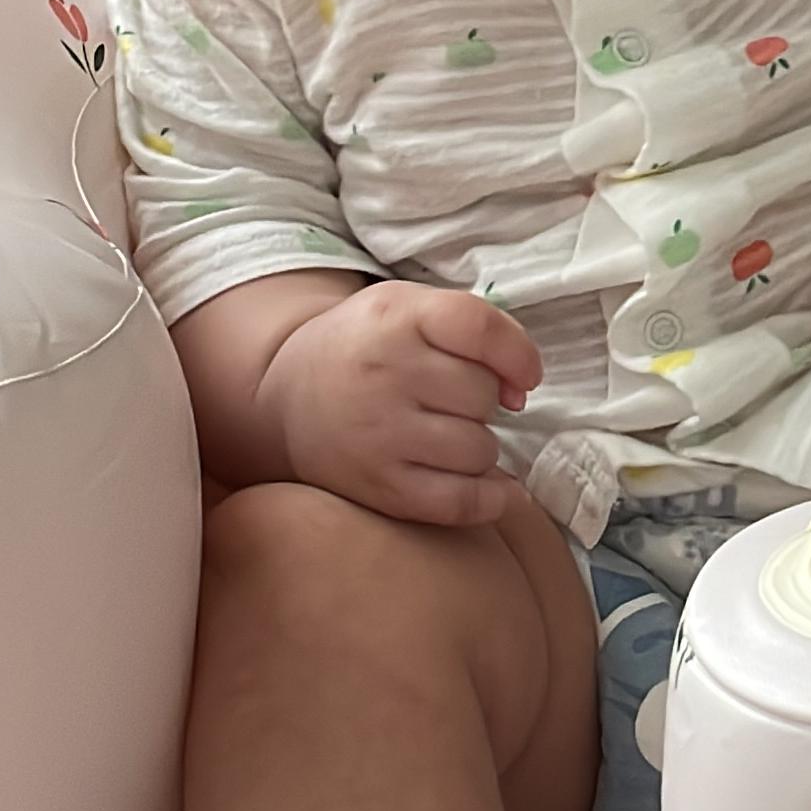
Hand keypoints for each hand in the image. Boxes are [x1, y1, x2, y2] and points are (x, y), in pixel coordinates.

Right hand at [261, 283, 541, 528]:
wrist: (286, 397)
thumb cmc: (367, 349)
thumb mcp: (407, 309)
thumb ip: (474, 329)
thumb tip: (520, 392)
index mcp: (395, 318)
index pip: (479, 328)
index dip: (517, 354)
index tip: (524, 375)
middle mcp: (383, 374)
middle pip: (483, 394)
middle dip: (484, 401)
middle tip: (451, 402)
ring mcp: (378, 434)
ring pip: (479, 449)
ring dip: (479, 447)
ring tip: (447, 435)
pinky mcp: (378, 486)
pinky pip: (460, 501)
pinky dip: (488, 498)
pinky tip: (485, 486)